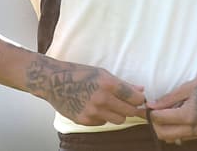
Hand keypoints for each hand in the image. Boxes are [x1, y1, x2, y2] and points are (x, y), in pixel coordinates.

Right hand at [25, 56, 145, 125]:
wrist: (54, 82)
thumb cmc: (81, 74)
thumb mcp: (104, 73)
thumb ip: (124, 84)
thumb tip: (141, 90)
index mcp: (109, 84)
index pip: (135, 98)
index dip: (139, 99)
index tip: (138, 99)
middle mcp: (102, 99)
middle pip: (129, 112)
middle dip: (131, 108)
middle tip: (128, 104)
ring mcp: (92, 111)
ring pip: (118, 120)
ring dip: (118, 114)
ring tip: (111, 105)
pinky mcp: (83, 120)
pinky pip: (103, 123)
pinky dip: (103, 117)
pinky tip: (96, 108)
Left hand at [148, 71, 196, 142]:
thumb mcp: (189, 87)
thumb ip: (168, 98)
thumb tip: (151, 106)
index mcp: (189, 115)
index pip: (160, 120)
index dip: (151, 113)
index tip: (149, 106)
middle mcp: (194, 128)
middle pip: (163, 134)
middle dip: (155, 123)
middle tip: (155, 111)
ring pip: (172, 138)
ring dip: (165, 128)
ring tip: (167, 113)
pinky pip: (183, 137)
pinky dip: (175, 130)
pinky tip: (178, 117)